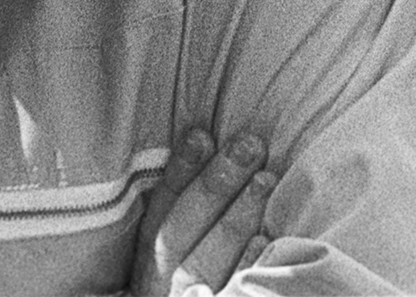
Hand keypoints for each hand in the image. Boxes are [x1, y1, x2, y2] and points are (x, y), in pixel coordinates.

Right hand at [132, 129, 275, 296]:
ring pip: (206, 259)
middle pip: (182, 232)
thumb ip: (176, 239)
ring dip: (237, 215)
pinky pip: (231, 294)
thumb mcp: (162, 278)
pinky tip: (271, 238)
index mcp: (143, 272)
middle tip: (248, 145)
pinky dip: (249, 266)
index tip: (201, 135)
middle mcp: (159, 291)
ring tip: (266, 177)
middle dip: (215, 185)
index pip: (157, 214)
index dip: (178, 173)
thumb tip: (203, 173)